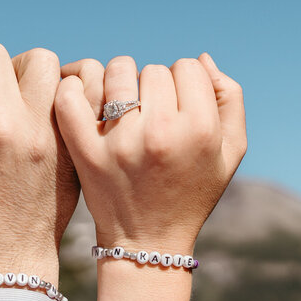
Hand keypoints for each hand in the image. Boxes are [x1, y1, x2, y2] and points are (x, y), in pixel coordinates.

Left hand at [54, 53, 245, 253]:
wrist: (148, 242)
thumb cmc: (192, 191)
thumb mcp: (230, 152)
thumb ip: (229, 98)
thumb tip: (202, 58)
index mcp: (200, 130)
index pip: (188, 67)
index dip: (184, 82)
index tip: (177, 105)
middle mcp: (161, 134)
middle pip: (153, 70)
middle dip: (153, 86)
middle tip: (150, 113)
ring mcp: (120, 143)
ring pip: (116, 72)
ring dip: (118, 83)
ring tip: (122, 107)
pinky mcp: (86, 152)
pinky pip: (70, 96)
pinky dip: (72, 89)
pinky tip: (84, 100)